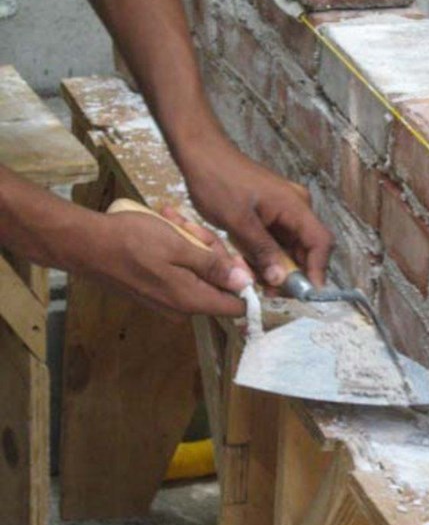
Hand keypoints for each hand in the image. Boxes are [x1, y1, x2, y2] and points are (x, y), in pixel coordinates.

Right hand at [88, 207, 252, 317]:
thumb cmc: (132, 241)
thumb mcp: (178, 246)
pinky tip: (163, 224)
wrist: (86, 245)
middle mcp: (182, 307)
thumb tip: (244, 283)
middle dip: (210, 248)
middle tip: (189, 223)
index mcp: (191, 300)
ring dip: (190, 241)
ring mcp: (168, 299)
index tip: (231, 253)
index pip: (236, 306)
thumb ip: (213, 267)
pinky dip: (175, 247)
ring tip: (170, 217)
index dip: (242, 279)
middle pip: (217, 281)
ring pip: (197, 269)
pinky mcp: (156, 289)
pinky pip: (178, 269)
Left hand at [182, 136, 333, 288]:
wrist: (200, 152)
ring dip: (279, 266)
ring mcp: (284, 208)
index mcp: (295, 206)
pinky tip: (253, 266)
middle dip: (295, 273)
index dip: (317, 270)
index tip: (305, 294)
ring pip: (291, 245)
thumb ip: (262, 250)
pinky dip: (269, 254)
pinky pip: (278, 238)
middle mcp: (296, 207)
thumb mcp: (238, 221)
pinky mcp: (271, 211)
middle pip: (308, 247)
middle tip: (274, 293)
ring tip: (260, 283)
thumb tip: (281, 280)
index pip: (320, 242)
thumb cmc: (218, 182)